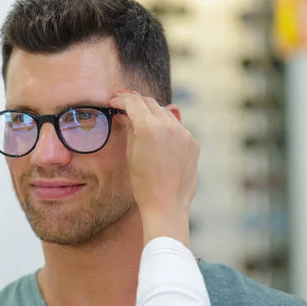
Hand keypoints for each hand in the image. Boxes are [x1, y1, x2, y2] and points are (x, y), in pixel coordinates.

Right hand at [110, 92, 198, 246]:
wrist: (167, 205)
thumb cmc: (143, 184)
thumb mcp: (131, 154)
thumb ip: (130, 130)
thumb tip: (125, 116)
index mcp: (149, 127)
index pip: (134, 102)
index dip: (121, 99)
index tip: (113, 101)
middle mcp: (169, 125)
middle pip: (151, 103)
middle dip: (136, 102)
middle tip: (124, 105)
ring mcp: (184, 133)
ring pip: (166, 113)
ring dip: (152, 112)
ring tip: (141, 119)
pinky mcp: (193, 143)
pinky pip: (177, 127)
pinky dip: (166, 126)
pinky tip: (158, 135)